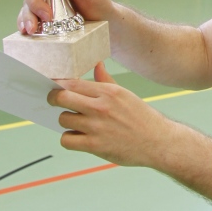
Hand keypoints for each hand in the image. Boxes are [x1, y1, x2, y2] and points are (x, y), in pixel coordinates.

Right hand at [18, 0, 113, 34]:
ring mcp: (42, 2)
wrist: (102, 20)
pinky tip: (27, 30)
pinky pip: (26, 18)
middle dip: (35, 1)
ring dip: (28, 15)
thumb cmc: (97, 0)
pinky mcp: (40, 17)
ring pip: (26, 4)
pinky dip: (24, 23)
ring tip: (34, 28)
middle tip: (47, 15)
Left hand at [49, 62, 180, 166]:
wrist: (159, 142)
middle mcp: (101, 106)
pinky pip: (67, 140)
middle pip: (62, 98)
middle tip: (54, 102)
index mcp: (109, 91)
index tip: (55, 88)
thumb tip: (97, 65)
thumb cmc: (142, 118)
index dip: (59, 84)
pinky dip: (69, 139)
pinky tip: (78, 138)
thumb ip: (106, 81)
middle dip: (53, 99)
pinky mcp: (95, 145)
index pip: (73, 83)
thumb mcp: (126, 94)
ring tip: (76, 123)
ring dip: (66, 121)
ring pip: (63, 119)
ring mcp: (97, 127)